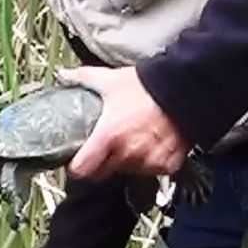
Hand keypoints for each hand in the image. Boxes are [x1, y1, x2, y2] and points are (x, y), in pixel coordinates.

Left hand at [60, 66, 187, 180]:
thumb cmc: (146, 86)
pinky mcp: (167, 164)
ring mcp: (148, 161)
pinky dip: (150, 161)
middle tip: (106, 147)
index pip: (82, 169)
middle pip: (104, 172)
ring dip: (127, 160)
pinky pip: (152, 170)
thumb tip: (63, 75)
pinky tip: (152, 144)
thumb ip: (83, 78)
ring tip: (133, 140)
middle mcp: (127, 152)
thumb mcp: (110, 80)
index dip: (76, 167)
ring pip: (128, 171)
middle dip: (102, 162)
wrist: (184, 88)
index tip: (77, 162)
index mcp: (108, 135)